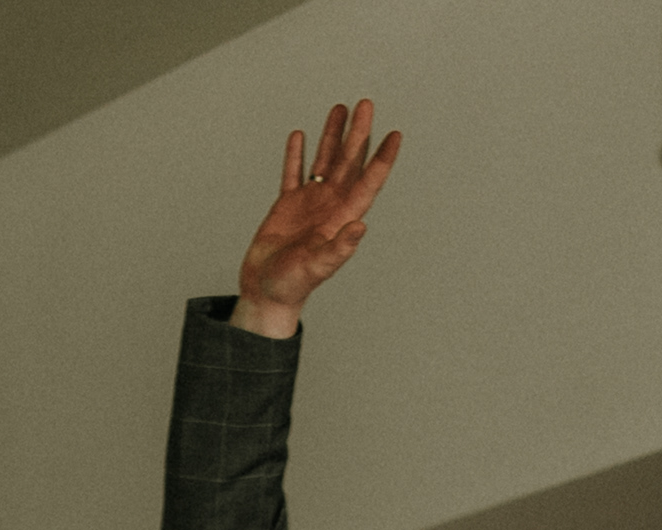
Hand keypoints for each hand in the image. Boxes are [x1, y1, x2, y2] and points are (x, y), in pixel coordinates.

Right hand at [230, 100, 402, 338]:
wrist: (266, 292)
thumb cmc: (292, 286)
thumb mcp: (317, 267)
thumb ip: (339, 248)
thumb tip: (360, 227)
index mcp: (342, 218)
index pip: (368, 182)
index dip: (382, 159)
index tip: (395, 135)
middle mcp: (330, 206)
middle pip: (349, 162)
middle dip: (358, 134)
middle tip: (366, 105)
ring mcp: (309, 203)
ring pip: (324, 161)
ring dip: (333, 136)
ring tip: (340, 109)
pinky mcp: (287, 205)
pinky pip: (294, 173)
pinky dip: (296, 154)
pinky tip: (300, 136)